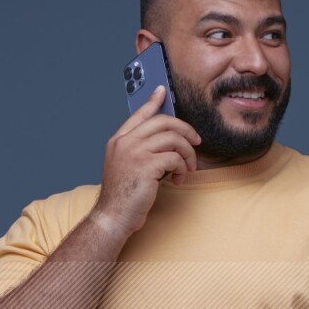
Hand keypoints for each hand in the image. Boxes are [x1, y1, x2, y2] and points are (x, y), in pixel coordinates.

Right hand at [93, 85, 201, 235]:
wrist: (112, 217)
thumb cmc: (121, 197)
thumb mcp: (124, 167)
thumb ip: (138, 151)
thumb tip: (165, 143)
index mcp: (118, 141)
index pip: (139, 115)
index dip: (153, 102)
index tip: (162, 91)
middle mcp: (125, 142)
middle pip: (162, 122)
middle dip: (185, 129)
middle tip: (196, 142)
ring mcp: (135, 153)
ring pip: (173, 139)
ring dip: (187, 154)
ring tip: (187, 169)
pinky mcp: (146, 166)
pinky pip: (174, 158)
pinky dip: (182, 169)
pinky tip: (178, 179)